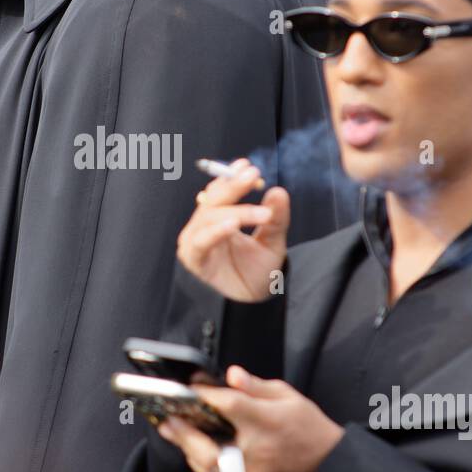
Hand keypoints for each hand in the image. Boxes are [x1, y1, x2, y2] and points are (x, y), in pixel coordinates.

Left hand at [159, 365, 343, 471]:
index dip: (205, 395)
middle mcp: (257, 449)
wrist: (329, 463)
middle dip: (183, 433)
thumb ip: (255, 387)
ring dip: (188, 450)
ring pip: (209, 467)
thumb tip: (232, 375)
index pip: (228, 405)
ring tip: (175, 434)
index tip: (191, 388)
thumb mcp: (287, 396)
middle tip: (168, 421)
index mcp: (266, 421)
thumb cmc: (309, 428)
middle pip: (209, 445)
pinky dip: (204, 464)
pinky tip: (195, 451)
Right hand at [176, 160, 289, 301]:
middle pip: (213, 199)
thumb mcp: (272, 242)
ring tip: (261, 213)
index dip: (232, 177)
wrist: (252, 304)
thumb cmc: (256, 273)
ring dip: (236, 210)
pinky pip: (201, 241)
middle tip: (253, 176)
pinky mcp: (193, 258)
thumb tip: (278, 191)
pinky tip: (232, 224)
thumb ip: (275, 218)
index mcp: (219, 217)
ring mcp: (196, 241)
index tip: (247, 166)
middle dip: (233, 186)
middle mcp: (204, 226)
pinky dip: (216, 231)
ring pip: (209, 216)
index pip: (221, 191)